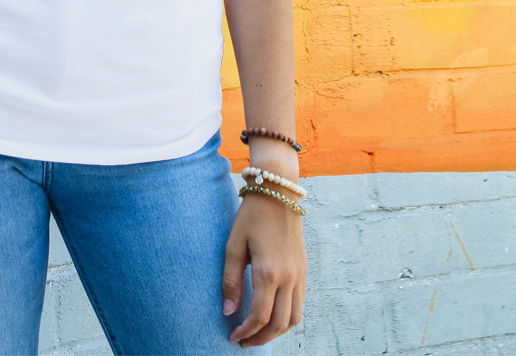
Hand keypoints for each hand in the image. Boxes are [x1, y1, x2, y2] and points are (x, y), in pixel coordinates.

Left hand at [222, 191, 306, 347]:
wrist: (278, 192)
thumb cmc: (251, 216)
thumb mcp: (234, 245)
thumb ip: (230, 280)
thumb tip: (228, 312)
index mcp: (268, 272)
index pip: (259, 316)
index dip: (246, 332)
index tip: (233, 336)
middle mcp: (288, 277)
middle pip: (279, 324)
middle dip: (261, 338)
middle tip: (244, 341)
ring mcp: (300, 274)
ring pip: (294, 318)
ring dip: (277, 331)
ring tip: (258, 333)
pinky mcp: (304, 269)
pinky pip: (300, 303)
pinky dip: (287, 317)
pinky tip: (272, 314)